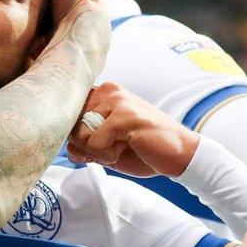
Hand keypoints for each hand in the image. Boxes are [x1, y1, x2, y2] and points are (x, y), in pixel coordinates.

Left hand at [66, 82, 199, 176]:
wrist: (180, 154)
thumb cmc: (143, 149)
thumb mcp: (106, 150)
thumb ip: (83, 146)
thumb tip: (68, 148)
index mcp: (101, 94)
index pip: (65, 114)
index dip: (75, 137)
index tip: (97, 142)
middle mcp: (107, 90)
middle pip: (69, 126)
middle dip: (86, 147)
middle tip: (114, 147)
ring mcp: (116, 100)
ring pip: (79, 134)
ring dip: (97, 151)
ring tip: (123, 146)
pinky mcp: (124, 115)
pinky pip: (94, 144)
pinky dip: (107, 155)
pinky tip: (128, 148)